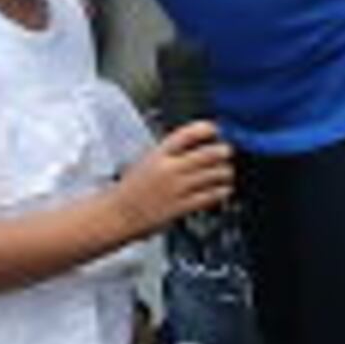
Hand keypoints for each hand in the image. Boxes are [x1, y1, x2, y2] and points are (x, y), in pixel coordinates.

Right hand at [116, 120, 234, 229]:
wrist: (118, 214)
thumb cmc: (132, 189)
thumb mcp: (147, 161)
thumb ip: (170, 154)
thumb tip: (198, 145)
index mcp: (158, 154)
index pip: (186, 134)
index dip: (204, 129)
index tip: (214, 130)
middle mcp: (169, 169)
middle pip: (207, 154)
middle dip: (222, 151)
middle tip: (227, 151)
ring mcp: (176, 188)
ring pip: (213, 175)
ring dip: (225, 172)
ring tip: (226, 172)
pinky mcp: (181, 207)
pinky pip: (210, 196)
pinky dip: (222, 191)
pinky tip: (224, 189)